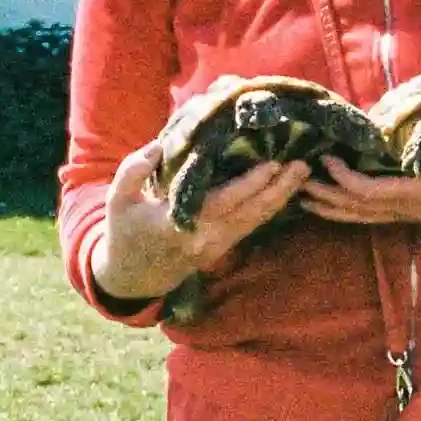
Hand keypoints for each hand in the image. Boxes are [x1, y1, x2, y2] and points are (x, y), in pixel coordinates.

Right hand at [90, 141, 309, 303]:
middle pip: (250, 212)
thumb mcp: (117, 200)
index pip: (222, 202)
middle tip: (303, 164)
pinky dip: (272, 207)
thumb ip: (134, 170)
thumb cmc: (126, 231)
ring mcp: (218, 244)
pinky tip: (287, 190)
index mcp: (180, 224)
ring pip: (257, 220)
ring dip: (282, 197)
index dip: (249, 184)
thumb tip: (158, 146)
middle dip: (279, 189)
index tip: (271, 164)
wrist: (134, 274)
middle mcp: (206, 236)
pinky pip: (253, 225)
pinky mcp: (224, 245)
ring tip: (303, 173)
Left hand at [298, 141, 420, 247]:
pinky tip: (333, 203)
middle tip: (292, 177)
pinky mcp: (416, 211)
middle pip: (357, 208)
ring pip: (362, 216)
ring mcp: (413, 213)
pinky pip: (373, 215)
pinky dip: (348, 210)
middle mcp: (413, 208)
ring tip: (299, 195)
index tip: (325, 159)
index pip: (373, 192)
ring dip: (330, 206)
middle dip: (324, 195)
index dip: (345, 179)